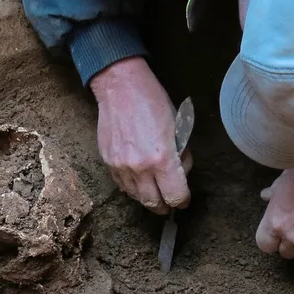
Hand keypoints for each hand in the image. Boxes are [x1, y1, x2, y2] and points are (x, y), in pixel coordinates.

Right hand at [89, 57, 190, 213]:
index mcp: (162, 159)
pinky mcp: (108, 163)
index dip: (183, 201)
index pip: (175, 196)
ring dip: (148, 198)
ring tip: (155, 192)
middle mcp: (140, 168)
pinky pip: (122, 186)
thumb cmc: (154, 103)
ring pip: (137, 197)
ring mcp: (121, 167)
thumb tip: (180, 175)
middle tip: (170, 203)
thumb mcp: (179, 128)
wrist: (120, 88)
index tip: (184, 200)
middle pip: (154, 203)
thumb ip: (181, 156)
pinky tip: (140, 181)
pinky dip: (133, 188)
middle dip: (165, 206)